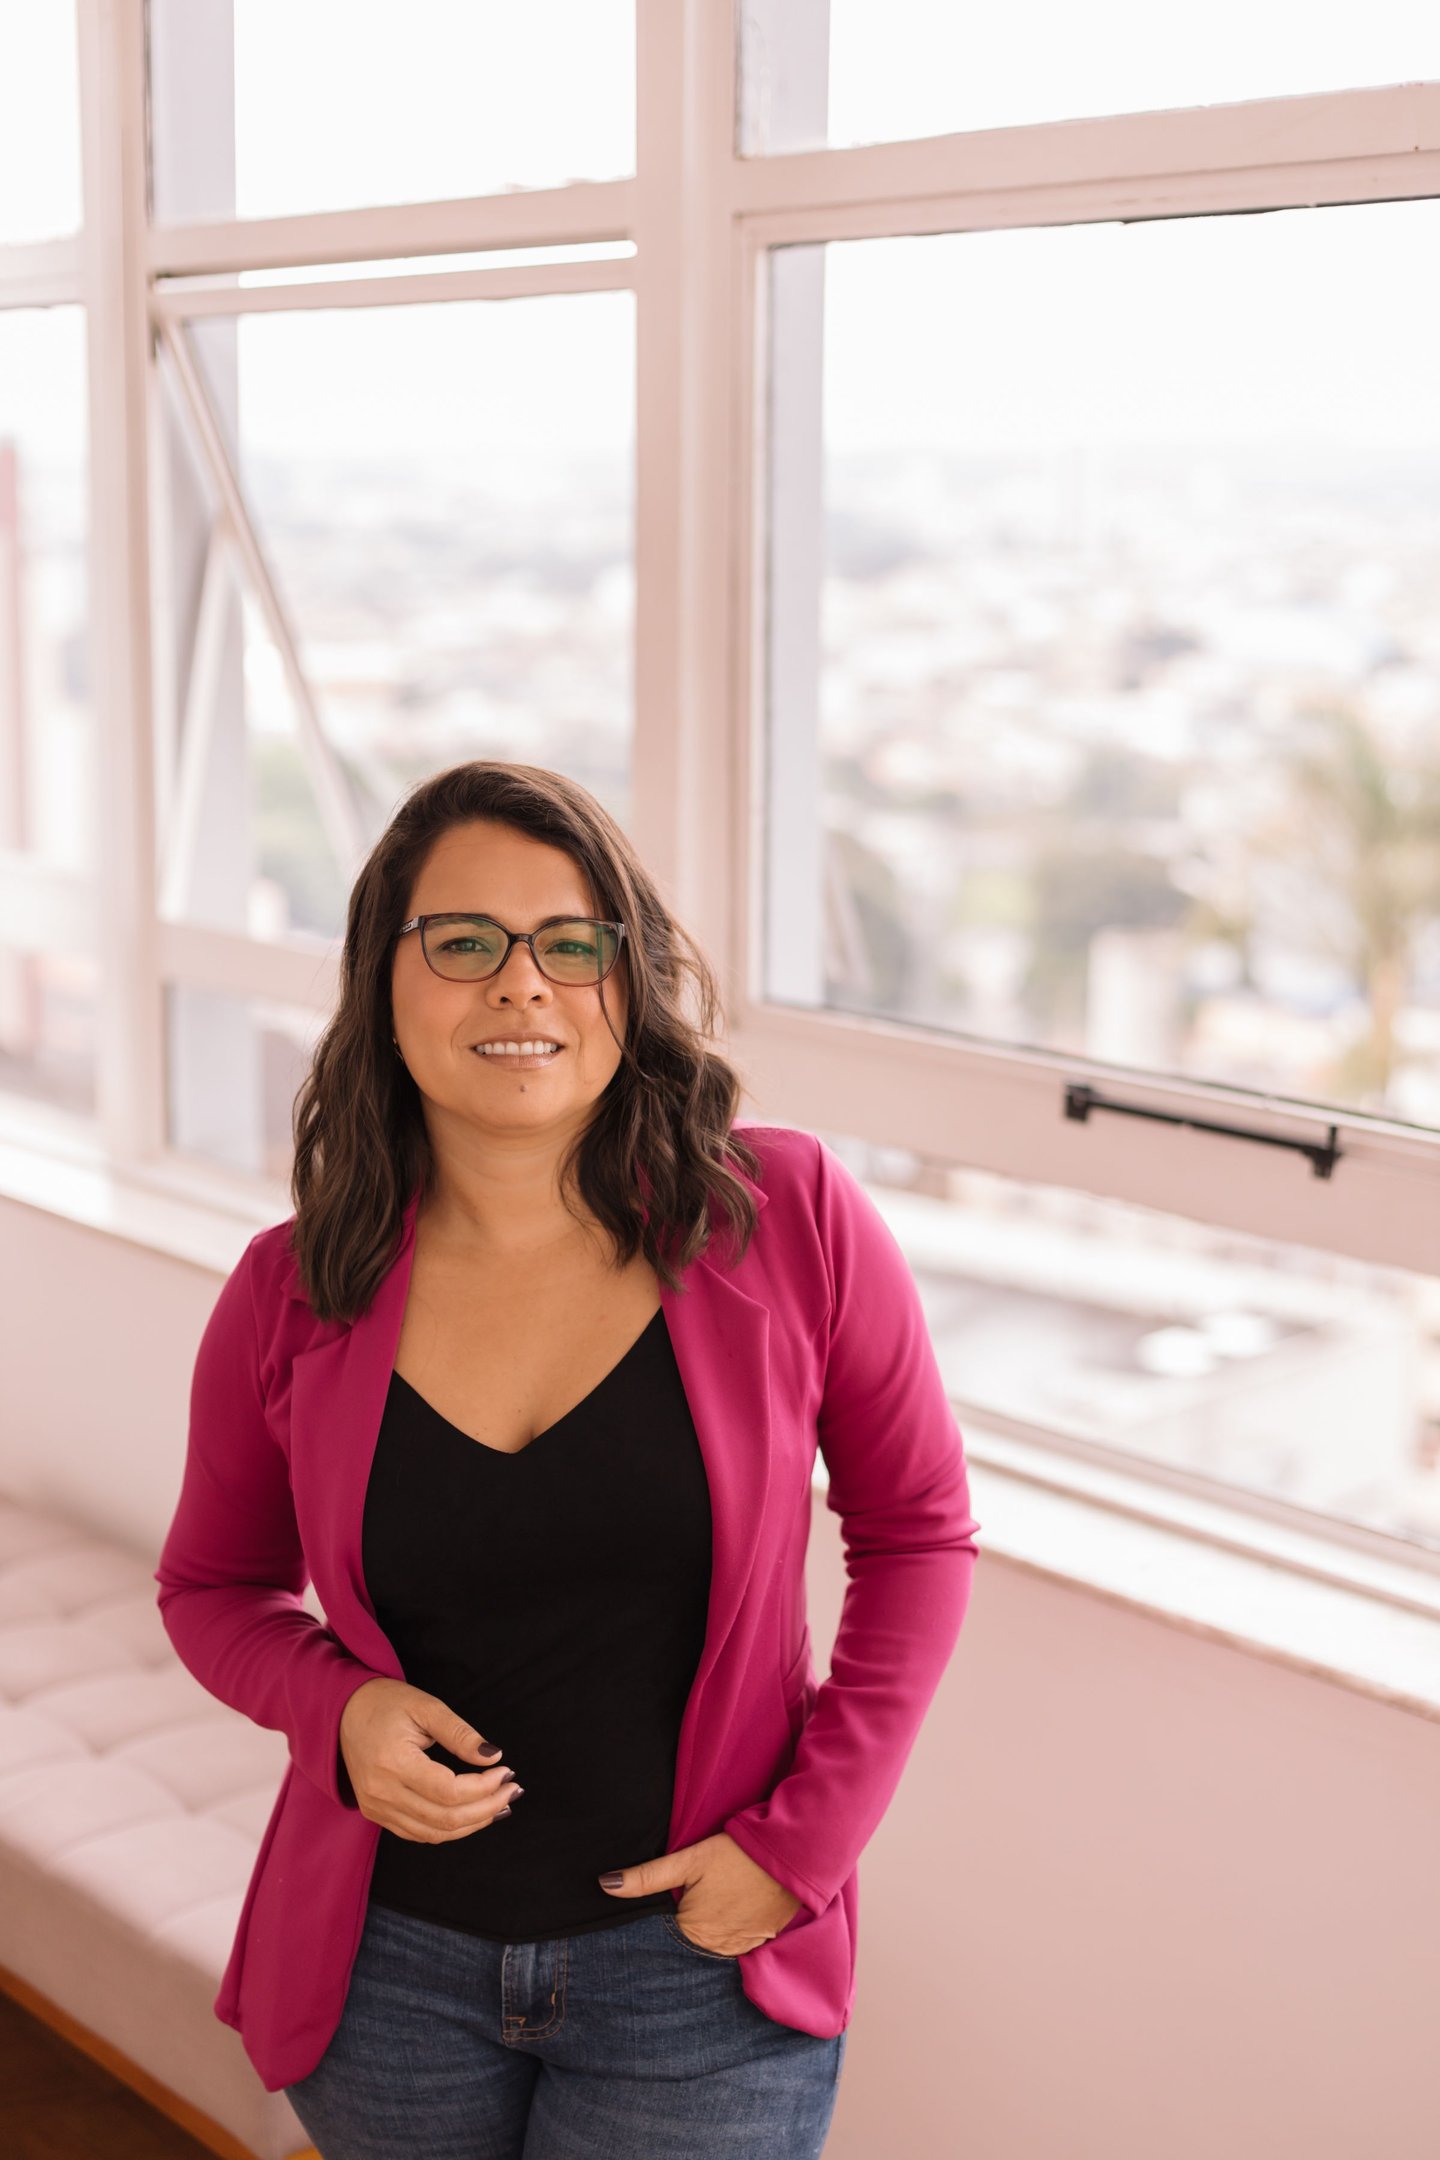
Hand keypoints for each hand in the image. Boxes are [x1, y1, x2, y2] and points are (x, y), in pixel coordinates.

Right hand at [339, 1678, 519, 1840]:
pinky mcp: (376, 1813)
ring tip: (499, 1805)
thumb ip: (460, 1733)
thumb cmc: (386, 1703)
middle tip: (512, 1790)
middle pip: (445, 1819)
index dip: (484, 1787)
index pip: (449, 1791)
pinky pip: (418, 1833)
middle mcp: (382, 1793)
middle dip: (486, 1808)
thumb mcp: (426, 1707)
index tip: (506, 1771)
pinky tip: (472, 1815)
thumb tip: (493, 1756)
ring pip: (434, 1833)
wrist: (342, 1713)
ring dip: (472, 1824)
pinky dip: (449, 1829)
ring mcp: (376, 1808)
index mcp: (393, 1763)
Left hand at [597, 1831, 803, 1954]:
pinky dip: (733, 1927)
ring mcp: (741, 1948)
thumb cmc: (737, 1855)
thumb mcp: (688, 1860)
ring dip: (711, 1926)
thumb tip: (604, 1885)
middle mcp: (716, 1949)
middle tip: (699, 1893)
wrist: (791, 1856)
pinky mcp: (762, 1941)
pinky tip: (734, 1906)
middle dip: (688, 1920)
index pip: (666, 1932)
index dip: (666, 1912)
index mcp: (693, 1933)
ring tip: (717, 1898)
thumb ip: (647, 1877)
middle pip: (690, 1937)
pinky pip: (737, 1940)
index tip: (673, 1897)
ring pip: (713, 1940)